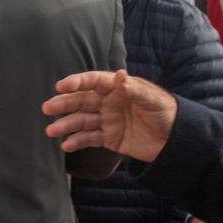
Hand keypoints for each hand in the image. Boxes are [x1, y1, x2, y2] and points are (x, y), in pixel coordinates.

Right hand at [43, 70, 177, 162]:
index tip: (61, 86)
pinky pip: (89, 138)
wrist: (175, 139)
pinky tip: (66, 145)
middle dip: (64, 104)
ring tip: (51, 131)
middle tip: (47, 107)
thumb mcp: (153, 100)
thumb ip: (136, 90)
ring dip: (66, 125)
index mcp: (118, 88)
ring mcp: (107, 120)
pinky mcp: (109, 138)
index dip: (77, 82)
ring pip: (82, 121)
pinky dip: (77, 141)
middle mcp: (109, 102)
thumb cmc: (166, 112)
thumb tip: (121, 77)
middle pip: (82, 101)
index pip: (93, 81)